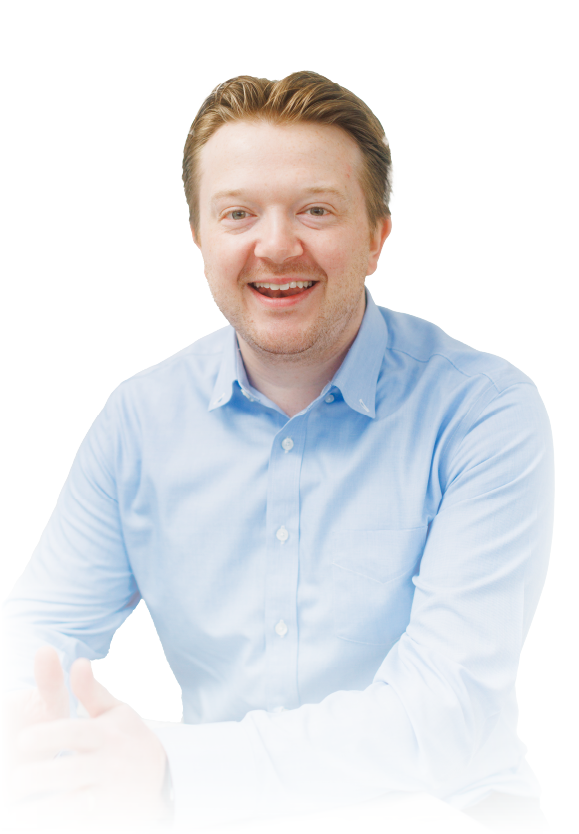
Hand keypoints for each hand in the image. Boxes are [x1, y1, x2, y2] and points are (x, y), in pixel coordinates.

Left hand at [7, 649, 168, 827]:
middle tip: (16, 779)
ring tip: (20, 815)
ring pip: (76, 803)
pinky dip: (67, 823)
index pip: (75, 732)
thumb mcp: (115, 711)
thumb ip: (90, 691)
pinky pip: (85, 821)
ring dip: (48, 809)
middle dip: (44, 776)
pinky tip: (43, 824)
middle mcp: (109, 762)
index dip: (50, 736)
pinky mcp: (113, 815)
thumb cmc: (128, 737)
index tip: (23, 740)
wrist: (162, 775)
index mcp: (106, 733)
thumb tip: (78, 661)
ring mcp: (112, 792)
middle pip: (73, 770)